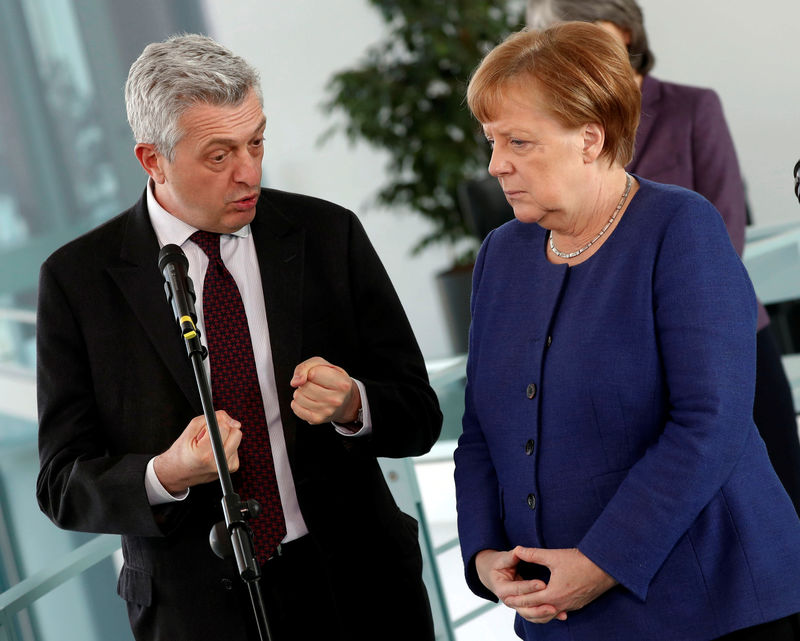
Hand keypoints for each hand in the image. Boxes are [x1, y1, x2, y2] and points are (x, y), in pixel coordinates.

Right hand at [153, 410, 241, 494]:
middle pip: (236, 433)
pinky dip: (227, 445)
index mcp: (205, 454)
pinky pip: (236, 447)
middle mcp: (218, 462)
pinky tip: (215, 450)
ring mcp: (227, 466)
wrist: (178, 473)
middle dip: (226, 428)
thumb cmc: (182, 451)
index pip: (224, 428)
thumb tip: (233, 421)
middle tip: (211, 433)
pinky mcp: (232, 467)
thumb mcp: (190, 430)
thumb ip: (211, 419)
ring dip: (226, 437)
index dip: (218, 422)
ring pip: (237, 439)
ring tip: (210, 444)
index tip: (211, 424)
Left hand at [290, 357, 360, 424]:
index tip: (317, 375)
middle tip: (314, 384)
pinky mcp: (317, 419)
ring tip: (310, 393)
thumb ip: (305, 367)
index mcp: (341, 383)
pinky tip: (306, 401)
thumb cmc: (332, 379)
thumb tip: (295, 382)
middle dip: (305, 383)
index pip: (313, 373)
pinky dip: (297, 402)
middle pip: (305, 386)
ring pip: (298, 397)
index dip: (311, 372)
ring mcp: (326, 411)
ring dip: (300, 392)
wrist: (344, 401)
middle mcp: (336, 399)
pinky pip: (296, 408)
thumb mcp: (322, 365)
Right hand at [475, 548, 554, 620]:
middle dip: (539, 606)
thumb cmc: (498, 564)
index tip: (543, 584)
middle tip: (553, 604)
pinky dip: (547, 616)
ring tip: (557, 611)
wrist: (493, 574)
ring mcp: (516, 606)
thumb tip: (519, 550)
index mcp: (502, 588)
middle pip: (524, 607)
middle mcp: (508, 600)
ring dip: (544, 614)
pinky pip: (536, 616)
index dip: (530, 587)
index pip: (517, 589)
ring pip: (530, 615)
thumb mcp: (502, 558)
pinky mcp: (524, 608)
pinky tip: (560, 615)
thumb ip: (511, 556)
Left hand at [502, 547, 617, 623]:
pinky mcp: (578, 605)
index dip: (516, 598)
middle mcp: (562, 604)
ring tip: (525, 606)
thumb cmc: (581, 561)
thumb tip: (518, 549)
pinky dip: (548, 611)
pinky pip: (559, 612)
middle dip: (523, 607)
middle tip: (511, 603)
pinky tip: (545, 606)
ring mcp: (571, 606)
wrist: (606, 568)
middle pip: (537, 612)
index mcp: (553, 594)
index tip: (505, 596)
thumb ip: (534, 554)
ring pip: (549, 614)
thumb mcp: (554, 556)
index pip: (529, 600)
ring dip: (536, 611)